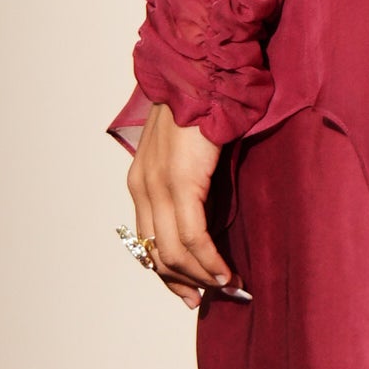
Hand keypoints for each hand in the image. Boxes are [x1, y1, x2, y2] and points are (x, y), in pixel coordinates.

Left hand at [127, 100, 234, 306]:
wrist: (201, 71)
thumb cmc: (203, 106)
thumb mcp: (188, 150)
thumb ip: (189, 180)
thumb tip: (208, 211)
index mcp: (140, 181)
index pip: (148, 241)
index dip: (169, 272)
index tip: (193, 290)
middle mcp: (142, 187)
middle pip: (157, 254)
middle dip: (185, 282)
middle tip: (210, 297)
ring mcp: (158, 186)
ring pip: (174, 252)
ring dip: (202, 276)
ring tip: (228, 285)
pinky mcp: (181, 182)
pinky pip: (193, 236)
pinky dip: (210, 261)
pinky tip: (226, 272)